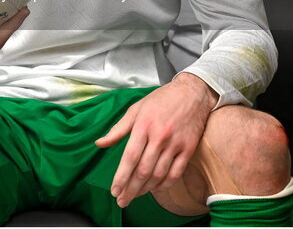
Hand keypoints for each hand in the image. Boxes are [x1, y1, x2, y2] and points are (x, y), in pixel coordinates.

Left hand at [95, 73, 217, 207]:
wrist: (192, 92)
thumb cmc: (161, 100)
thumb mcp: (136, 109)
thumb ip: (118, 129)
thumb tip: (99, 143)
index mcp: (143, 126)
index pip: (129, 158)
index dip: (121, 177)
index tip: (114, 190)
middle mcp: (159, 136)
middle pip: (143, 170)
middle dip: (131, 189)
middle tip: (123, 200)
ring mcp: (175, 143)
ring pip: (159, 174)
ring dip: (146, 189)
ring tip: (136, 195)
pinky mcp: (188, 148)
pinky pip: (176, 173)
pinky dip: (165, 184)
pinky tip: (156, 189)